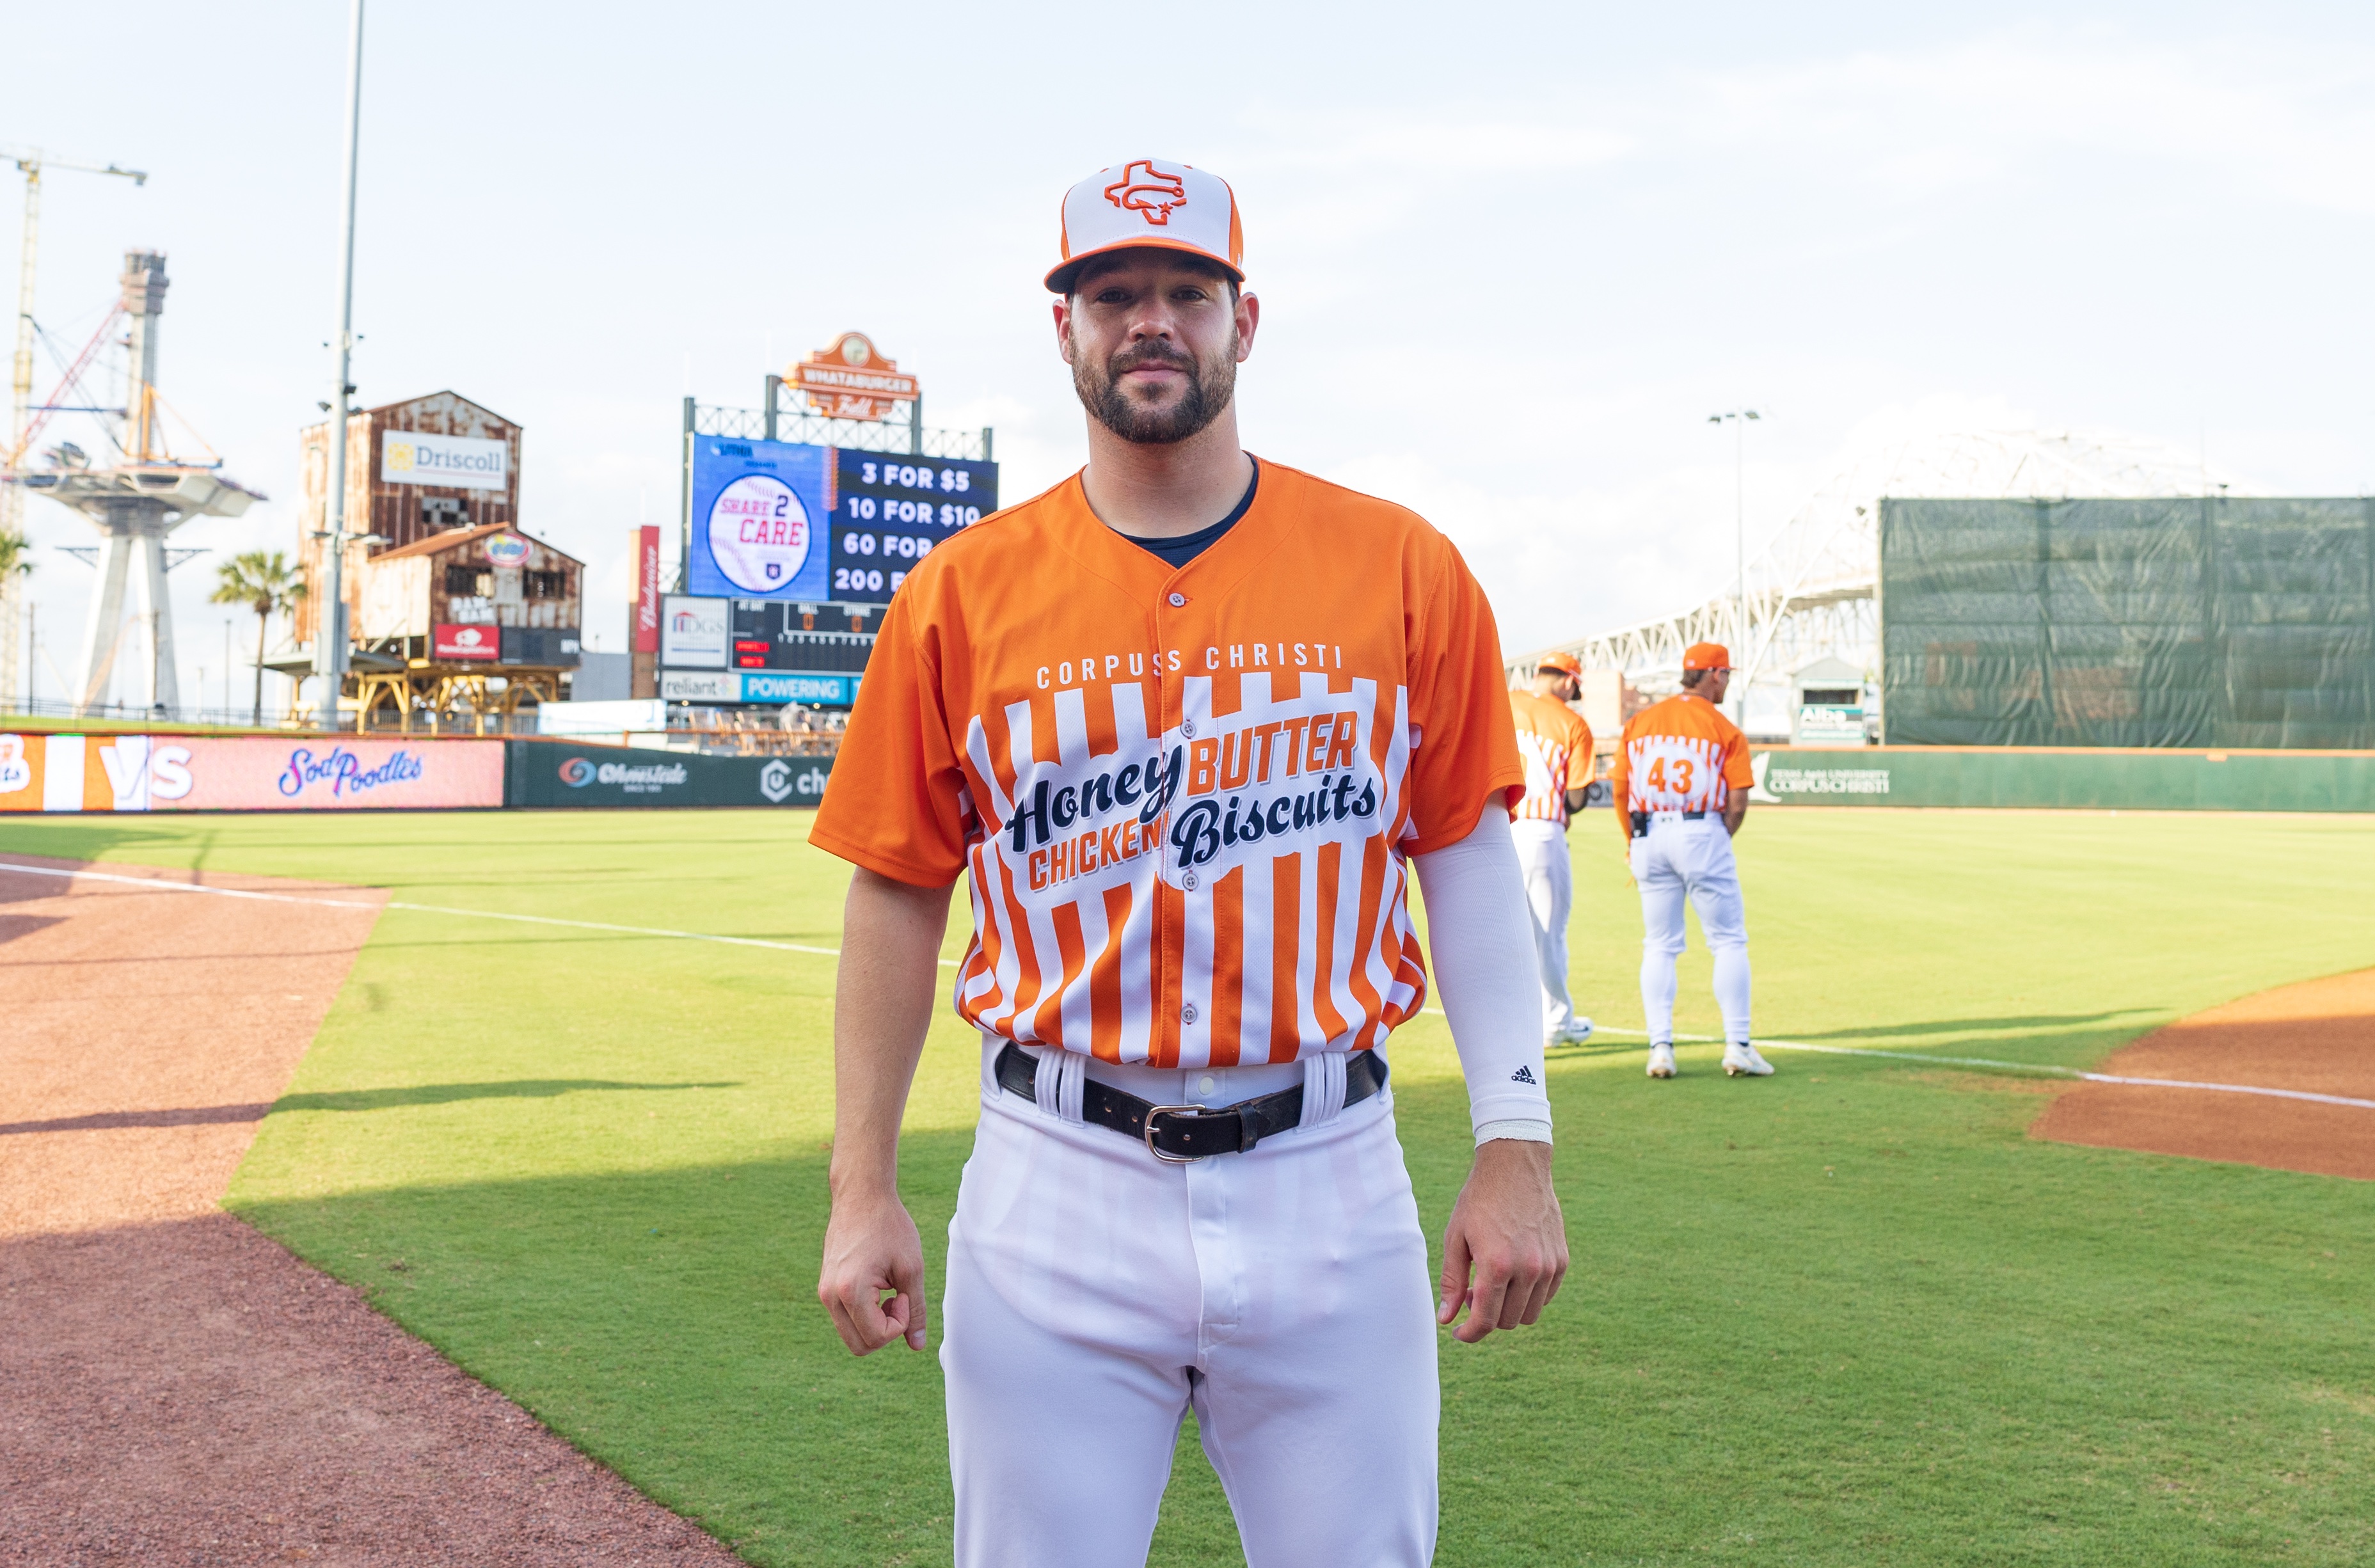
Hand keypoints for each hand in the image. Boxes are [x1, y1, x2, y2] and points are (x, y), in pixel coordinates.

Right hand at [817, 1184, 928, 1354]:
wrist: (861, 1195)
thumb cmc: (889, 1226)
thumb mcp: (911, 1267)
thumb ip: (916, 1309)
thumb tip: (918, 1345)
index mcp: (850, 1291)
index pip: (876, 1337)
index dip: (899, 1323)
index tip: (904, 1293)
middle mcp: (829, 1296)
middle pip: (859, 1346)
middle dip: (885, 1331)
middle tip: (898, 1297)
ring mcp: (823, 1292)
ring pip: (851, 1335)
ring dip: (875, 1323)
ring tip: (888, 1290)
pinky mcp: (825, 1287)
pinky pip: (845, 1318)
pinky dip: (865, 1314)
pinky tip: (877, 1286)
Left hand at [1438, 1139, 1566, 1343]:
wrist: (1515, 1167)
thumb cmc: (1479, 1201)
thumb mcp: (1456, 1238)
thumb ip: (1452, 1282)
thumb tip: (1446, 1319)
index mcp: (1497, 1265)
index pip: (1486, 1320)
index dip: (1470, 1333)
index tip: (1459, 1332)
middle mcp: (1528, 1270)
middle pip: (1508, 1321)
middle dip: (1486, 1317)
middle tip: (1471, 1294)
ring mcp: (1549, 1266)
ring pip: (1528, 1313)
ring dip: (1507, 1309)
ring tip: (1491, 1283)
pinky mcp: (1562, 1260)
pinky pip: (1545, 1297)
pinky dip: (1527, 1296)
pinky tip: (1512, 1275)